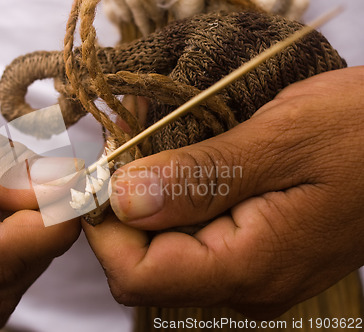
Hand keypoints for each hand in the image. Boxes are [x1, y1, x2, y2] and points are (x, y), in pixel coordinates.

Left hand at [84, 67, 363, 318]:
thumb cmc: (363, 133)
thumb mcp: (280, 141)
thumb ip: (199, 178)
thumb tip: (123, 200)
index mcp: (248, 268)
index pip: (136, 276)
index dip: (104, 228)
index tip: (102, 172)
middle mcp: (245, 285)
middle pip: (145, 266)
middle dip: (123, 206)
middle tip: (128, 144)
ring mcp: (250, 272)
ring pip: (166, 250)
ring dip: (150, 197)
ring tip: (154, 142)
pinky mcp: (255, 252)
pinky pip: (193, 236)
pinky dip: (176, 198)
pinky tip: (184, 160)